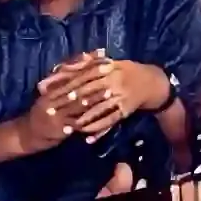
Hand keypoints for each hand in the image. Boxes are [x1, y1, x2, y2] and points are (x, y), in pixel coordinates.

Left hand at [40, 54, 168, 140]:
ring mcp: (119, 98)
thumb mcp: (106, 63)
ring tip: (68, 128)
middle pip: (86, 94)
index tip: (50, 94)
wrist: (150, 82)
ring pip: (98, 110)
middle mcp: (112, 82)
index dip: (65, 86)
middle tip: (52, 113)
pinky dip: (98, 129)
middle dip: (69, 105)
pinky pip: (110, 121)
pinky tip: (87, 137)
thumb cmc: (123, 70)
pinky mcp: (125, 111)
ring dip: (82, 120)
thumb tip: (60, 66)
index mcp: (106, 68)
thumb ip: (84, 63)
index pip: (81, 78)